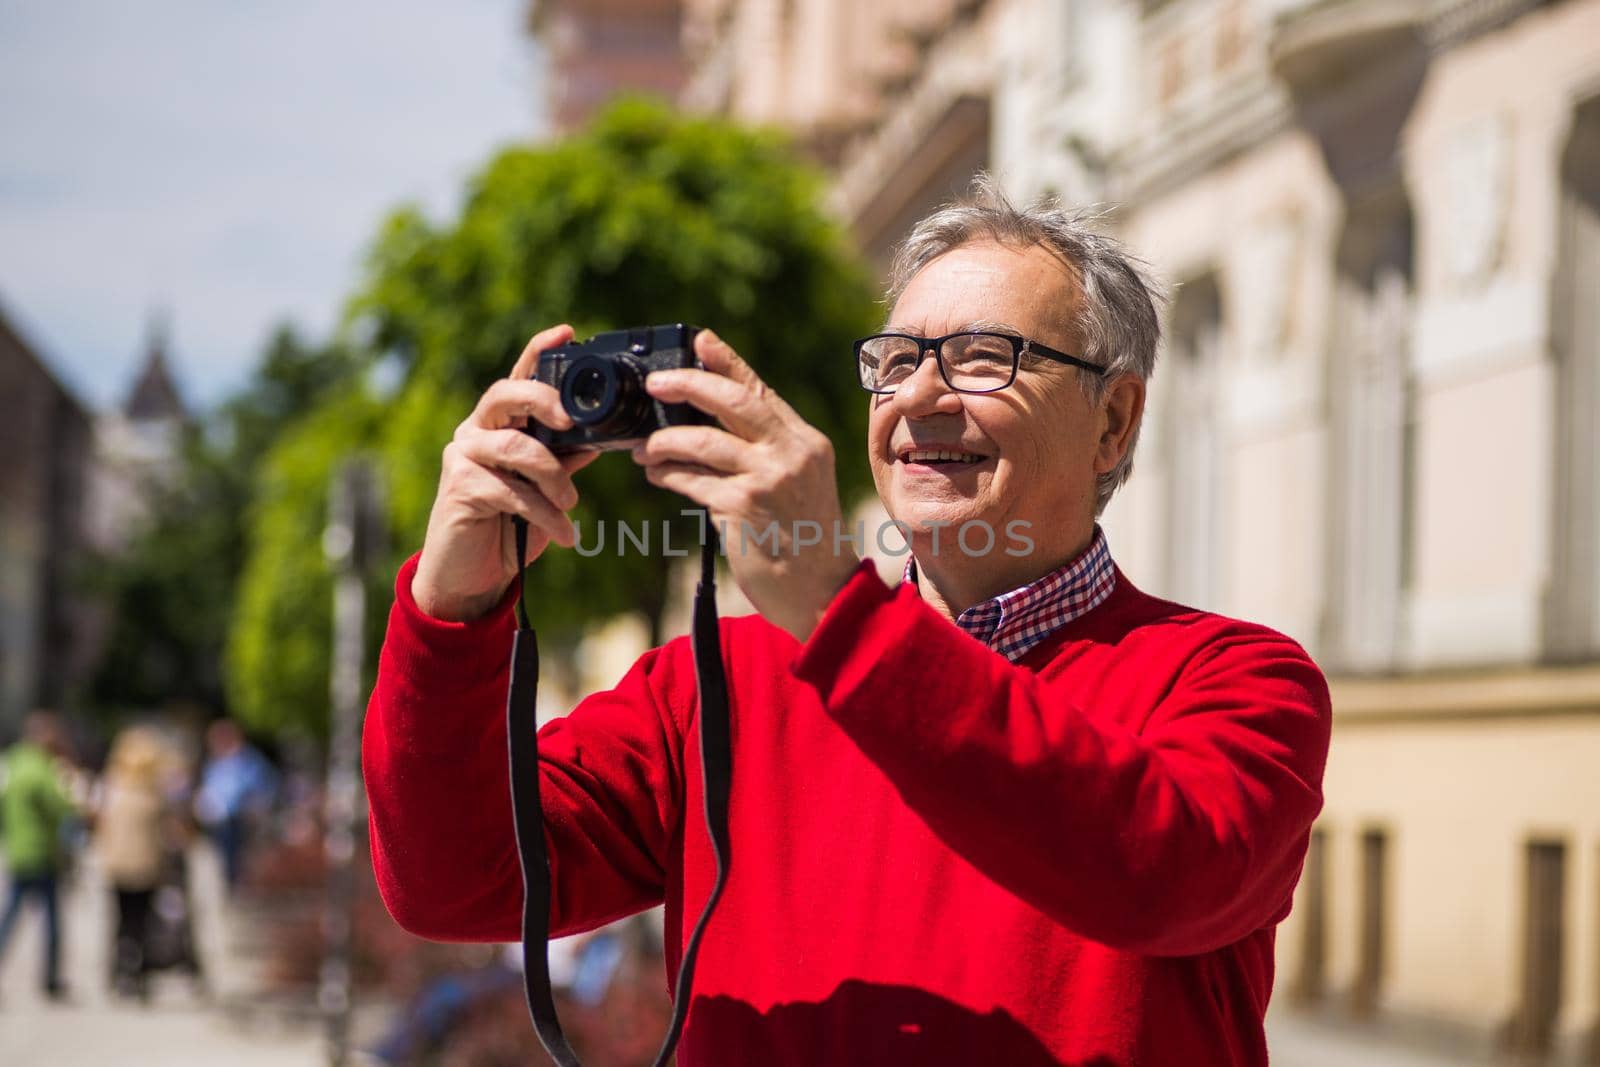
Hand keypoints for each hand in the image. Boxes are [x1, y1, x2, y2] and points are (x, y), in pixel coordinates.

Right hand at [412, 324, 600, 621]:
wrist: (473, 575)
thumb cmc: (510, 526)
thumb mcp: (545, 489)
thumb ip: (564, 460)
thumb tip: (600, 438)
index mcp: (498, 423)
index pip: (517, 378)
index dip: (538, 351)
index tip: (566, 332)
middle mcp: (475, 430)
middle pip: (505, 394)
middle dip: (543, 400)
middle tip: (571, 422)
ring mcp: (463, 456)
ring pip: (516, 447)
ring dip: (554, 477)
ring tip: (571, 505)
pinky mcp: (460, 487)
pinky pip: (513, 491)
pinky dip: (547, 515)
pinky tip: (565, 535)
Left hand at [630, 330, 859, 641]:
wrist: (820, 592)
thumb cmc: (802, 540)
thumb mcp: (796, 483)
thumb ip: (765, 451)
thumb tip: (708, 422)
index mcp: (806, 442)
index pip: (761, 391)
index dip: (727, 362)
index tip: (699, 339)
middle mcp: (792, 454)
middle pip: (735, 401)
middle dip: (689, 384)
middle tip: (656, 383)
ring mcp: (769, 480)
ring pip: (705, 441)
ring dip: (666, 441)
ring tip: (645, 448)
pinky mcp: (744, 508)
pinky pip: (693, 480)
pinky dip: (669, 473)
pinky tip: (656, 473)